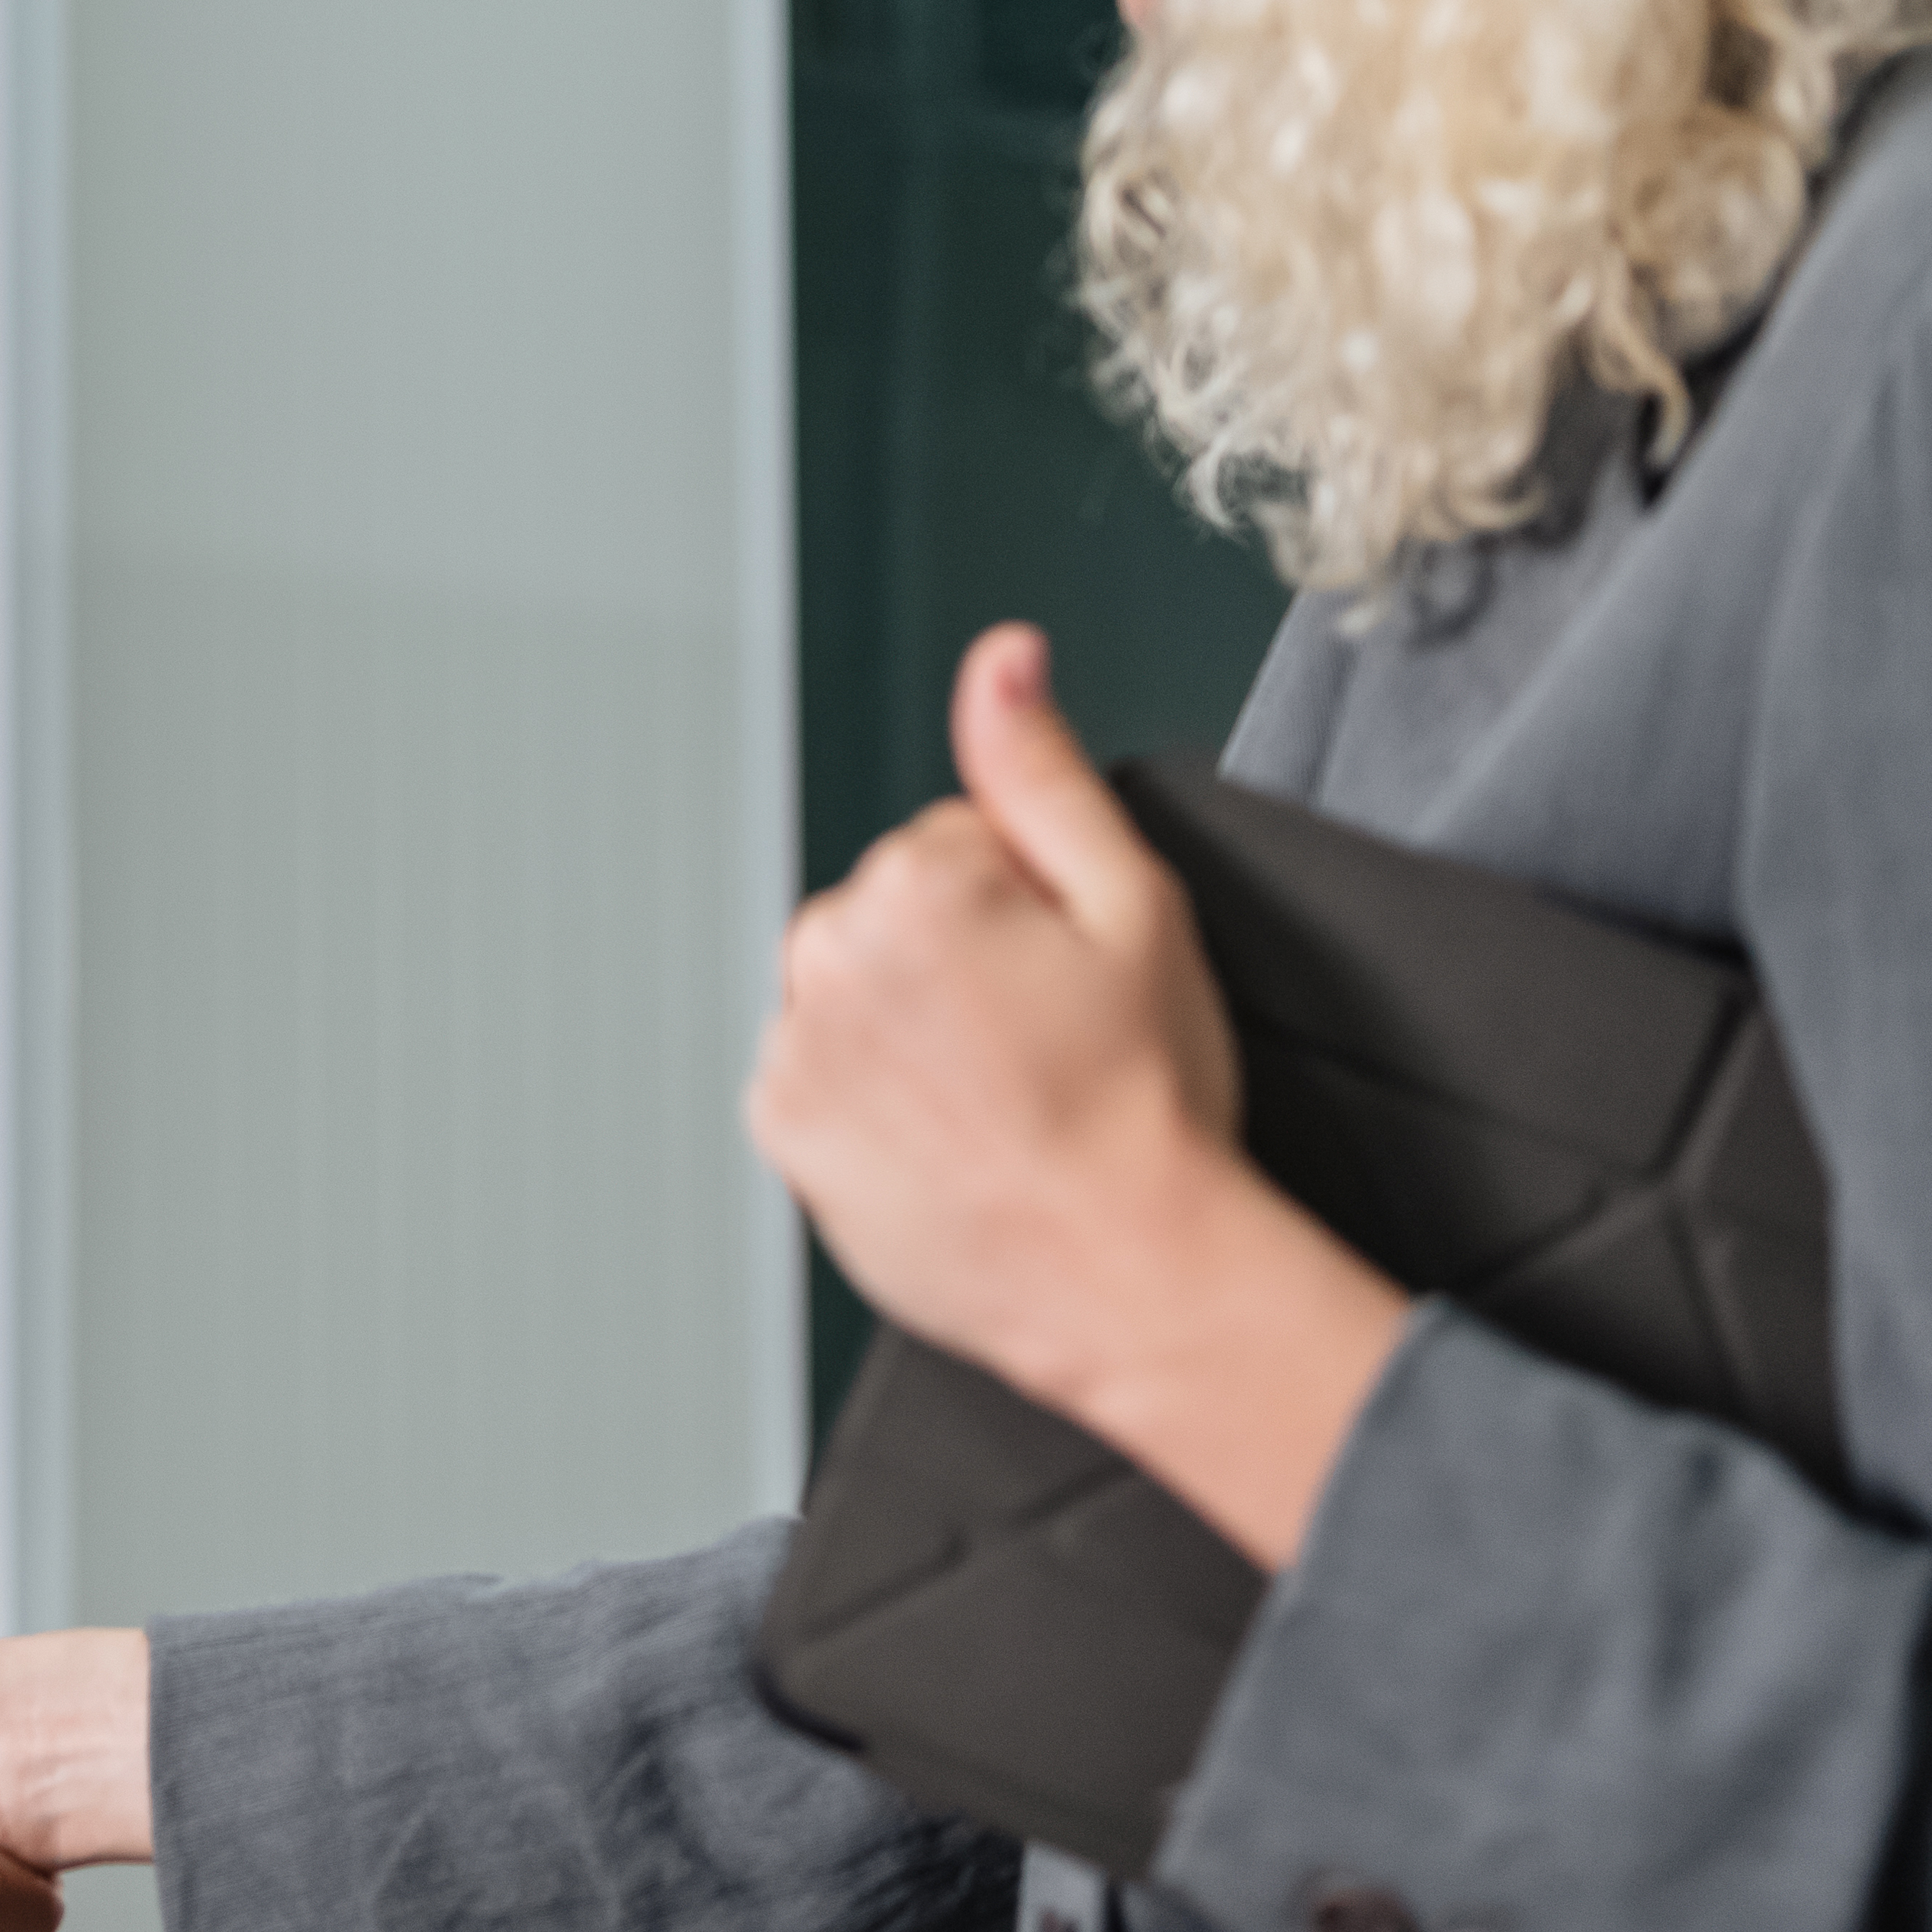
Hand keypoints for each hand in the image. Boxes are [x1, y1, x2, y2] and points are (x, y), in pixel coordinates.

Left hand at [750, 626, 1406, 1566]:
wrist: (1131, 1273)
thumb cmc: (1149, 1101)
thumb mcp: (1131, 903)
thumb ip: (1040, 768)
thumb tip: (1001, 658)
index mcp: (913, 885)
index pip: (954, 845)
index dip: (1027, 907)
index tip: (1063, 979)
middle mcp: (828, 959)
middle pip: (890, 913)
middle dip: (957, 959)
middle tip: (1039, 1043)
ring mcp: (794, 1053)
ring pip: (853, 994)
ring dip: (908, 1029)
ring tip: (997, 1098)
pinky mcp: (782, 1133)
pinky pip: (821, 1077)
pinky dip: (871, 1099)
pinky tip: (947, 1135)